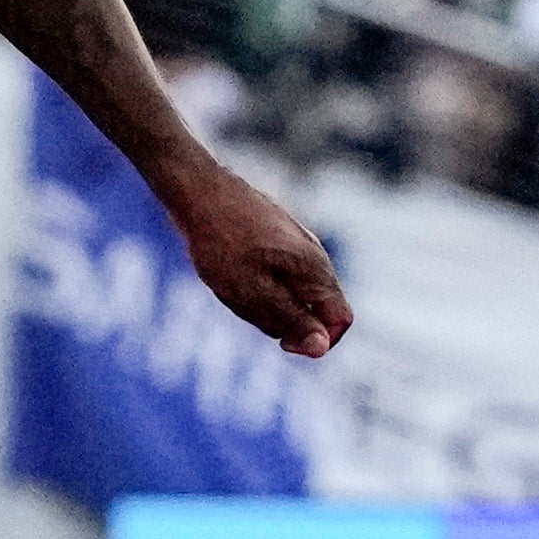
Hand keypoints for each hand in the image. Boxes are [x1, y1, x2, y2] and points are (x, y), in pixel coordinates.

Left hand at [167, 158, 353, 360]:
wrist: (197, 189)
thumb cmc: (222, 241)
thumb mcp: (252, 291)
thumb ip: (290, 320)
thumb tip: (321, 349)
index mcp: (315, 270)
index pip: (341, 320)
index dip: (317, 340)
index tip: (281, 342)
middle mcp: (314, 256)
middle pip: (313, 309)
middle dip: (281, 318)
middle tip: (241, 301)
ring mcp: (296, 245)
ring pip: (290, 293)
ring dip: (261, 300)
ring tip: (229, 281)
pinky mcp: (277, 239)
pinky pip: (275, 275)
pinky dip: (253, 283)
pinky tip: (226, 269)